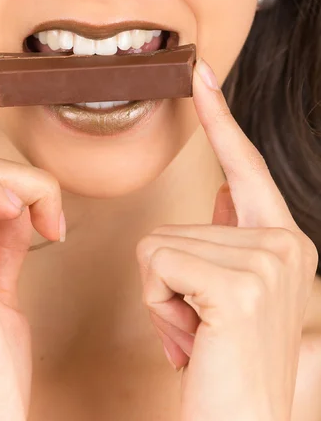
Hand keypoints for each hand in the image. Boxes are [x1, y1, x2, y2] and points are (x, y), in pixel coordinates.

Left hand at [136, 57, 318, 420]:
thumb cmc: (225, 367)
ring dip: (162, 297)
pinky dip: (157, 305)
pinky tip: (191, 340)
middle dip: (169, 279)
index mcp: (283, 242)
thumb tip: (224, 189)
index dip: (220, 119)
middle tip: (199, 326)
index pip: (243, 166)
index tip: (202, 74)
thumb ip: (232, 235)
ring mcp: (268, 261)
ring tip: (197, 334)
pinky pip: (156, 264)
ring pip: (159, 244)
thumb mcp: (228, 294)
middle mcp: (285, 243)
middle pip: (177, 221)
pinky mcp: (240, 284)